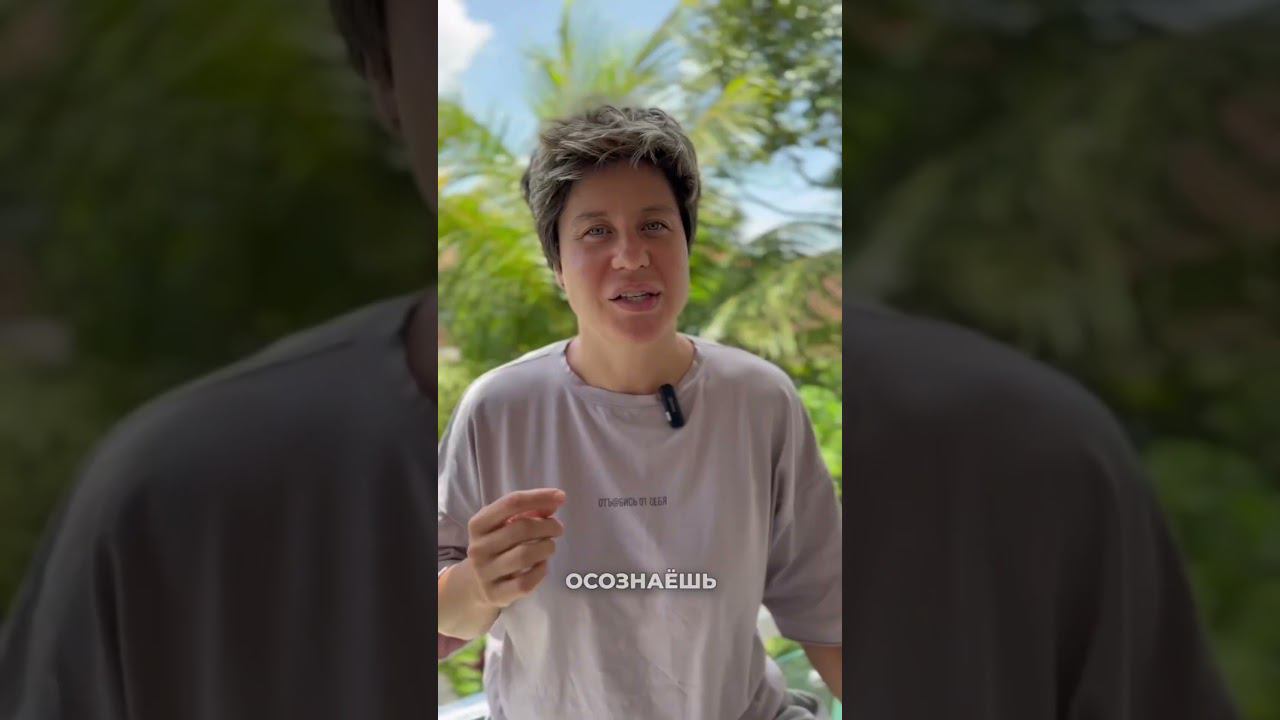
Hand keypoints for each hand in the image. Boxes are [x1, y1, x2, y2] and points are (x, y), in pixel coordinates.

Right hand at [464, 488, 565, 608]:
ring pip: (525, 556)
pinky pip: (525, 583)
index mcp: (478, 524)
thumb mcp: (504, 524)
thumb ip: (529, 511)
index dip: (539, 497)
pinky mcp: (494, 594)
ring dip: (546, 547)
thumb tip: (554, 501)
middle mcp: (478, 548)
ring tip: (550, 546)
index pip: (511, 503)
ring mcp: (484, 573)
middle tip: (558, 528)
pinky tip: (542, 565)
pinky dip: (540, 572)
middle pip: (521, 528)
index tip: (561, 497)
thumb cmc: (497, 545)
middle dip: (548, 525)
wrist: (476, 583)